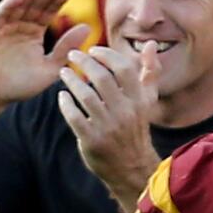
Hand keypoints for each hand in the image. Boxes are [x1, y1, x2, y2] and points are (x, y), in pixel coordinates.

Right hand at [0, 0, 89, 108]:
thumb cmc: (19, 86)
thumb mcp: (50, 69)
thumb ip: (66, 49)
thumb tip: (88, 27)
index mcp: (33, 34)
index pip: (46, 13)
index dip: (56, 3)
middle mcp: (17, 27)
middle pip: (33, 5)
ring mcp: (0, 27)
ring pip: (17, 5)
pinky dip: (8, 5)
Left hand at [57, 43, 161, 212]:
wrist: (132, 167)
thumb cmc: (136, 128)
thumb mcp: (147, 101)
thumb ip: (149, 72)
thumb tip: (150, 45)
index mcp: (140, 101)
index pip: (124, 69)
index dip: (106, 55)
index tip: (93, 50)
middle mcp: (126, 112)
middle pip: (102, 78)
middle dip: (84, 62)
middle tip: (72, 56)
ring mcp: (108, 127)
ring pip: (86, 96)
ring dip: (71, 81)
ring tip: (63, 72)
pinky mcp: (92, 140)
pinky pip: (74, 116)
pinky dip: (65, 104)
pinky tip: (62, 96)